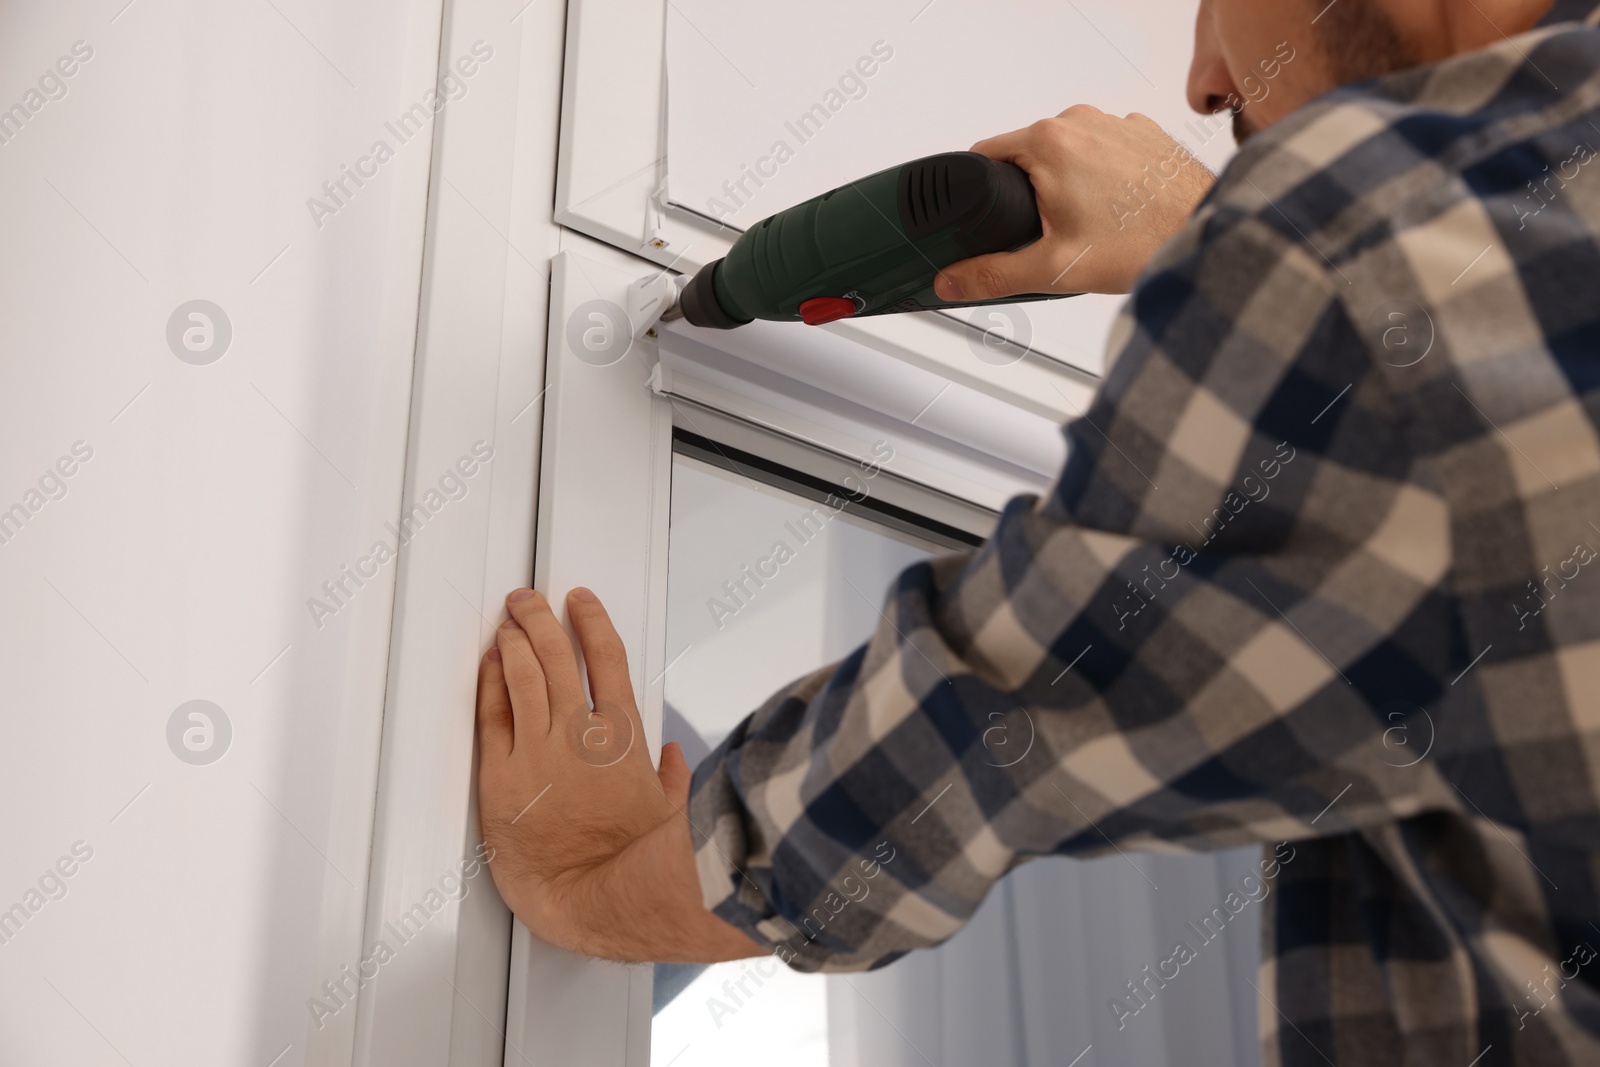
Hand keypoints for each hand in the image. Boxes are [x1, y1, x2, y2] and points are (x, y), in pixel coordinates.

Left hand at [475, 586, 760, 962]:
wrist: (597, 897)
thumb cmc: (634, 864)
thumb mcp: (669, 813)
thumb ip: (672, 780)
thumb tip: (675, 763)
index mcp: (622, 737)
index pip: (607, 657)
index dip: (591, 622)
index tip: (581, 603)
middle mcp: (578, 733)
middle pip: (556, 655)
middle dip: (540, 619)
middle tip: (529, 601)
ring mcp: (538, 751)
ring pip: (522, 676)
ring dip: (513, 642)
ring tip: (507, 622)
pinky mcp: (502, 777)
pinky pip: (492, 716)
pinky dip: (489, 684)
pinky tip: (488, 666)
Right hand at [934, 105, 1214, 298]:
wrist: (1209, 231)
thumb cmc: (1145, 242)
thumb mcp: (1052, 269)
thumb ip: (991, 275)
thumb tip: (951, 281)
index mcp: (1048, 142)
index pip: (984, 154)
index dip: (979, 190)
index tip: (987, 213)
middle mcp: (1081, 121)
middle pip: (1027, 155)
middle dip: (1028, 192)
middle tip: (1050, 232)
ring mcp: (1116, 122)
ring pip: (1067, 152)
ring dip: (1067, 183)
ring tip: (1091, 224)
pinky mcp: (1144, 132)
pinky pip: (1104, 150)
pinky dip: (1103, 176)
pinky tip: (1117, 210)